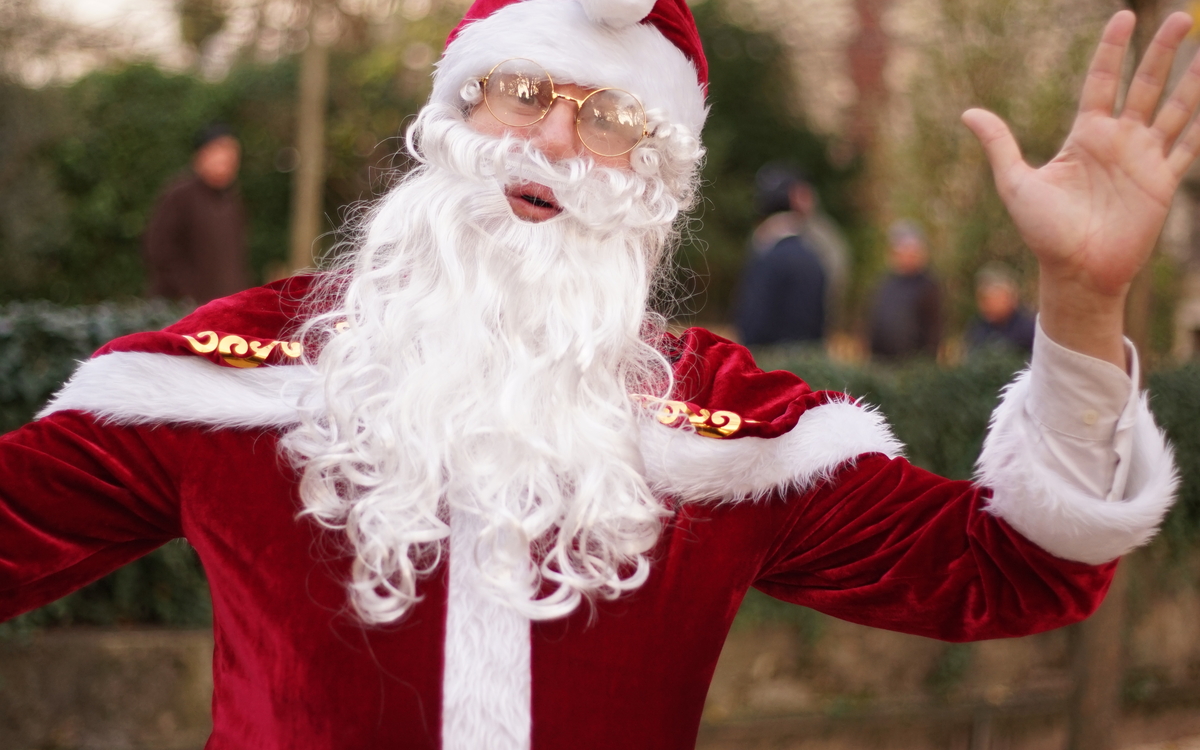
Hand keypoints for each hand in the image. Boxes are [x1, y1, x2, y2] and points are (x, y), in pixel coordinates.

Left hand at [962, 11, 1199, 365]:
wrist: (1075, 272)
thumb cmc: (1044, 232)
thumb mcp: (1017, 184)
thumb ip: (1000, 146)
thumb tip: (968, 113)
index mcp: (1085, 135)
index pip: (1103, 81)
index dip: (1113, 50)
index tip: (1123, 16)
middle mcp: (1118, 141)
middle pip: (1146, 84)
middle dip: (1163, 51)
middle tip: (1182, 16)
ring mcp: (1144, 159)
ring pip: (1176, 108)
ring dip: (1193, 79)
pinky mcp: (1163, 183)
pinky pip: (1189, 147)